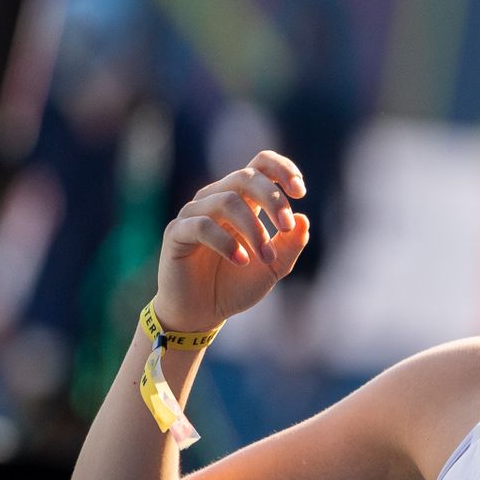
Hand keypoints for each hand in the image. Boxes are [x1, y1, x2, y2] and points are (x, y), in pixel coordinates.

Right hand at [155, 150, 310, 332]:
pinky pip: (202, 226)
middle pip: (246, 178)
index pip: (260, 165)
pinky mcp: (177, 233)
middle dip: (273, 199)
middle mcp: (216, 199)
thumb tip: (302, 219)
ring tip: (265, 257)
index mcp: (241, 200)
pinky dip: (227, 242)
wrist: (201, 314)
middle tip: (286, 226)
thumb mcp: (272, 267)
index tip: (301, 191)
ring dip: (254, 229)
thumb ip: (290, 245)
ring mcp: (194, 213)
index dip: (281, 169)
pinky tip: (241, 261)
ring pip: (228, 201)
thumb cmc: (234, 286)